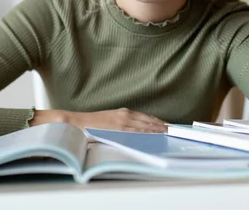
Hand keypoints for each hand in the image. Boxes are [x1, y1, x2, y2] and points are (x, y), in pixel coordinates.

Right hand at [30, 108, 166, 132]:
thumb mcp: (110, 122)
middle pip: (147, 121)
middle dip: (160, 125)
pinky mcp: (118, 128)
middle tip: (171, 129)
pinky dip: (146, 132)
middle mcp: (125, 115)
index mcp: (123, 113)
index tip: (165, 125)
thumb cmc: (93, 125)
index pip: (145, 117)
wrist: (77, 123)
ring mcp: (122, 121)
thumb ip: (122, 125)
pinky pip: (136, 131)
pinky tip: (153, 135)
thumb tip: (133, 132)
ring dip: (156, 129)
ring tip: (166, 133)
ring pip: (144, 126)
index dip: (156, 121)